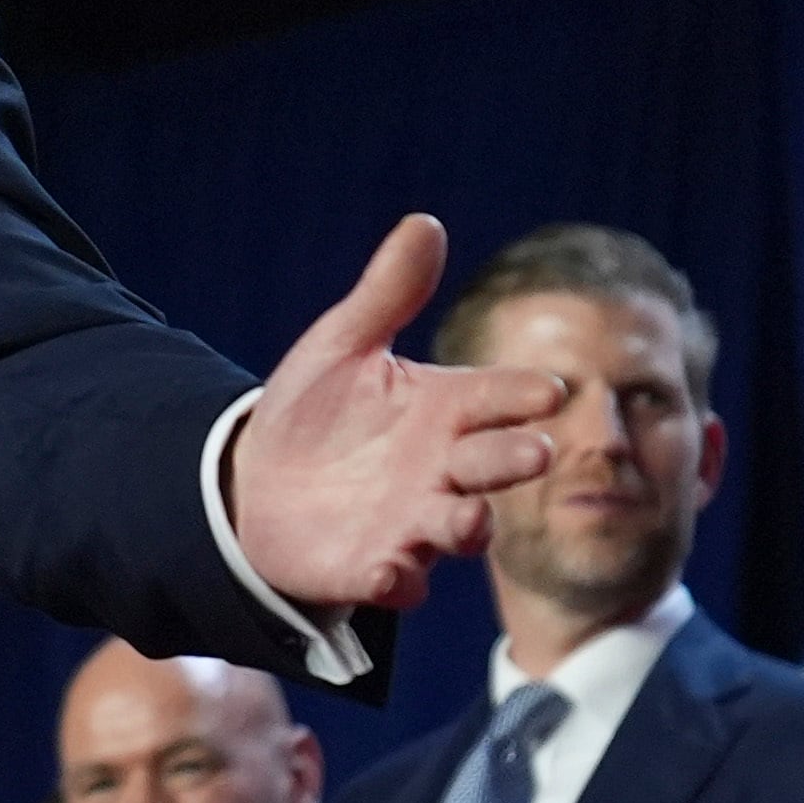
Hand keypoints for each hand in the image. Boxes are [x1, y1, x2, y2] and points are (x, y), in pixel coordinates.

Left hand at [229, 215, 563, 611]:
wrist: (256, 481)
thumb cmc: (316, 410)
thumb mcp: (342, 345)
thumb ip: (387, 293)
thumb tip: (423, 222)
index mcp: (445, 409)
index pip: (497, 398)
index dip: (522, 395)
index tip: (547, 389)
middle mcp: (443, 469)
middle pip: (493, 465)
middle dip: (514, 460)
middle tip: (535, 452)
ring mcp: (415, 523)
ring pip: (459, 529)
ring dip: (467, 527)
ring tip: (468, 520)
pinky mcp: (376, 568)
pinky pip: (396, 581)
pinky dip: (395, 579)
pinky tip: (384, 573)